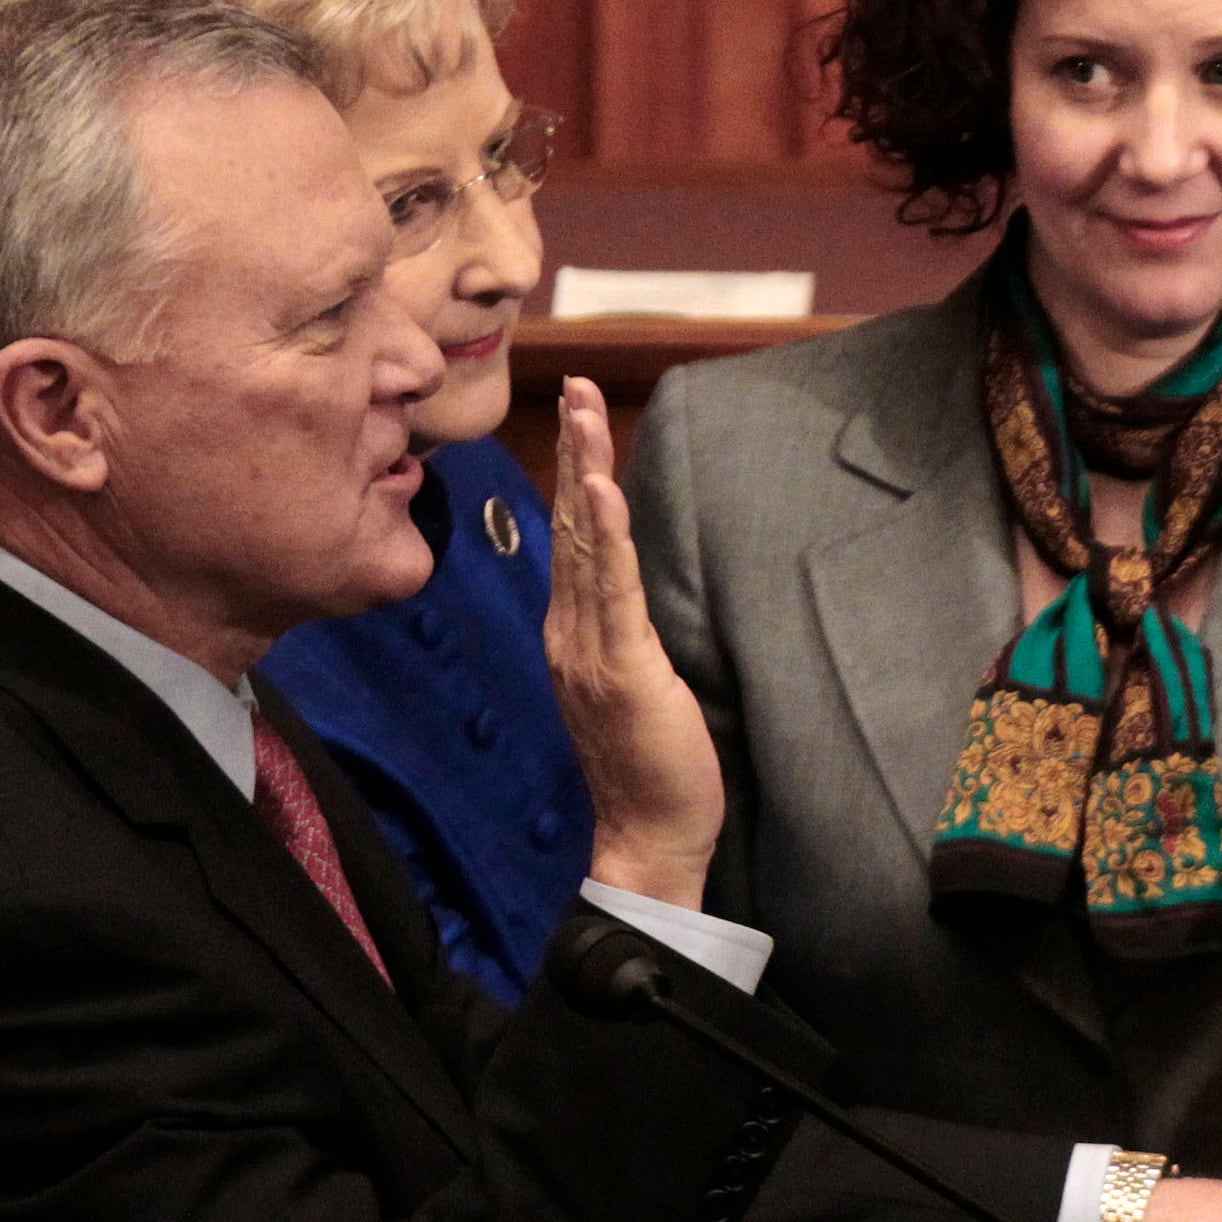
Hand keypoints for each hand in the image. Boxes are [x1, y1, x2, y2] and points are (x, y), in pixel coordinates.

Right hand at [547, 376, 720, 906]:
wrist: (647, 837)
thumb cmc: (652, 769)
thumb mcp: (640, 687)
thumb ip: (630, 638)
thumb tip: (639, 601)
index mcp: (574, 636)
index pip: (572, 541)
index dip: (572, 476)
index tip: (576, 416)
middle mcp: (570, 633)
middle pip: (569, 526)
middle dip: (572, 451)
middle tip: (574, 384)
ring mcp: (589, 648)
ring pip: (585, 543)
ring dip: (583, 470)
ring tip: (582, 409)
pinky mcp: (620, 666)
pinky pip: (610, 588)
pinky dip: (604, 533)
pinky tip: (598, 488)